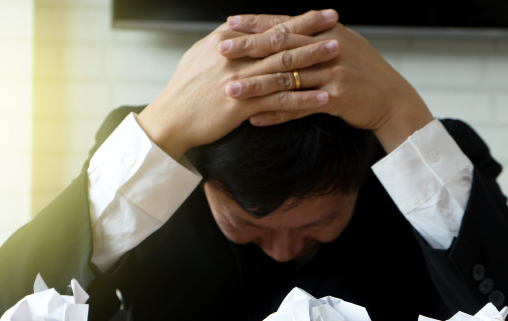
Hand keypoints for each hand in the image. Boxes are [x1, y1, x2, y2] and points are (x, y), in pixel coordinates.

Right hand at [136, 14, 340, 159]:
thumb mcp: (200, 57)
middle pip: (279, 39)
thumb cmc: (184, 91)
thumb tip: (235, 28)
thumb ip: (222, 43)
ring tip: (338, 52)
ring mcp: (239, 80)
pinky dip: (304, 99)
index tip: (316, 13)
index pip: (265, 25)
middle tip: (335, 21)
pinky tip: (325, 98)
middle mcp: (234, 56)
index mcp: (225, 42)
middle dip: (309, 29)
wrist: (170, 120)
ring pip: (283, 66)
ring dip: (313, 58)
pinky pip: (280, 101)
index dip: (293, 19)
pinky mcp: (243, 105)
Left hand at [222, 12, 433, 152]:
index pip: (286, 24)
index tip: (230, 24)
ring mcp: (333, 74)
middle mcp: (329, 49)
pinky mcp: (336, 98)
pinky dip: (276, 113)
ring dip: (255, 85)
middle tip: (220, 51)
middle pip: (281, 47)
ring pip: (286, 78)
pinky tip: (254, 118)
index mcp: (328, 32)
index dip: (257, 23)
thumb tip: (290, 30)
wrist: (393, 100)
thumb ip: (317, 39)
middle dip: (248, 48)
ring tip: (229, 90)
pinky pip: (298, 107)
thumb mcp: (344, 47)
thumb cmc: (365, 74)